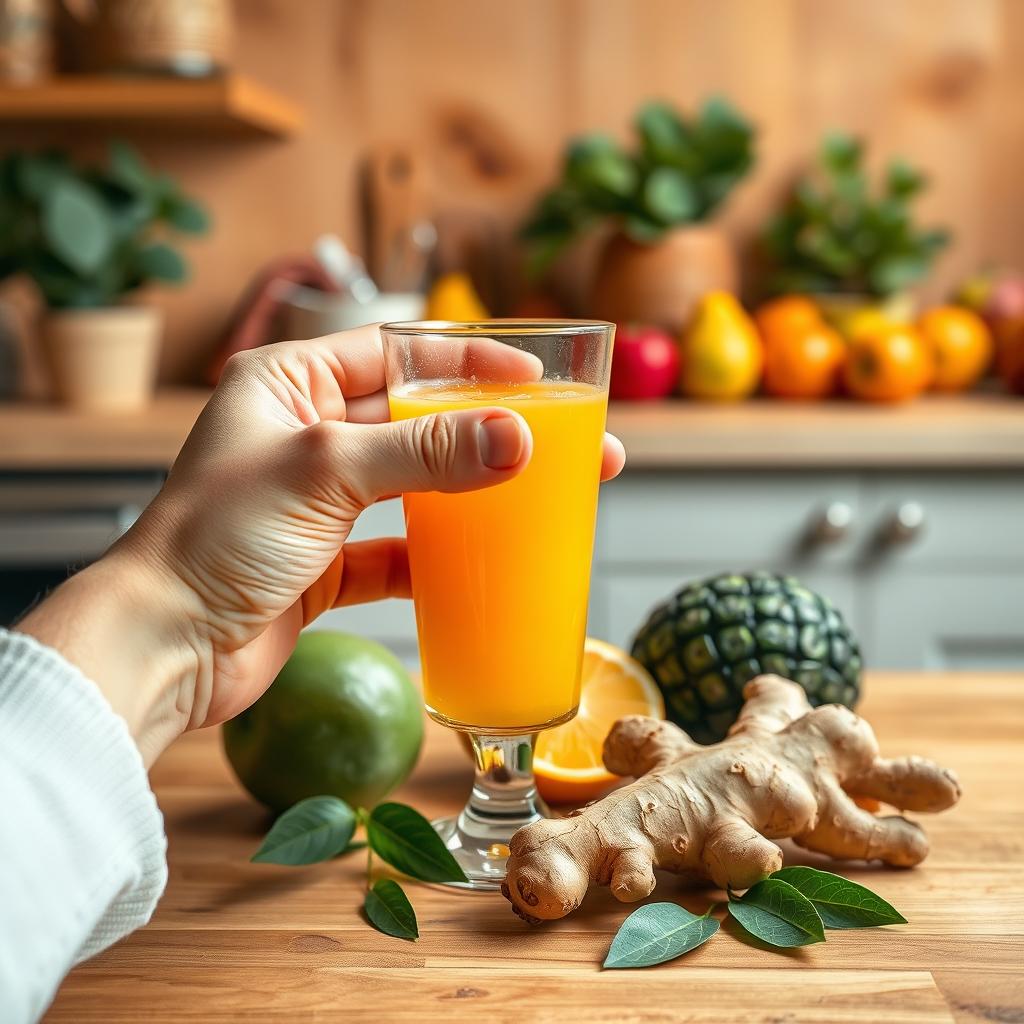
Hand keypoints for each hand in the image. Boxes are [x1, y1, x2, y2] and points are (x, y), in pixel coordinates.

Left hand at [19, 326, 624, 763]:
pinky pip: (397, 549)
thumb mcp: (326, 471)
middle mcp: (303, 435)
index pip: (395, 352)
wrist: (164, 647)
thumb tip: (519, 437)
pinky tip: (481, 565)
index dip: (467, 360)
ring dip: (471, 493)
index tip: (535, 377)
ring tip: (540, 497)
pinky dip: (436, 558)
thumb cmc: (216, 538)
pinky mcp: (326, 562)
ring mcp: (316, 502)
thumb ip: (425, 452)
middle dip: (488, 430)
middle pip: (416, 420)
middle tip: (564, 441)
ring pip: (413, 486)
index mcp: (287, 383)